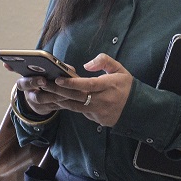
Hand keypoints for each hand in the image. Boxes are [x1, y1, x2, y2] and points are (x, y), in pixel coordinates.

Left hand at [12, 54, 132, 126]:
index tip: (59, 79)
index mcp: (109, 86)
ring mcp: (99, 112)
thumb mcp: (120, 69)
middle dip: (58, 91)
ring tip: (45, 93)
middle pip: (77, 97)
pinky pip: (80, 112)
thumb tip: (87, 65)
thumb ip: (104, 61)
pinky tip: (57, 100)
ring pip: (75, 107)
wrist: (138, 109)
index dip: (72, 83)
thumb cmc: (127, 86)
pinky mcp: (97, 119)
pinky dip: (69, 106)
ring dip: (59, 100)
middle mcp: (103, 100)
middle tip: (43, 84)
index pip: (88, 85)